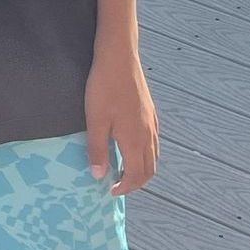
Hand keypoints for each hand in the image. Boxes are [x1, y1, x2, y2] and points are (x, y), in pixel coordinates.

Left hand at [85, 45, 156, 194]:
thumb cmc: (104, 88)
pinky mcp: (150, 112)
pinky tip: (130, 147)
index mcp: (135, 140)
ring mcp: (152, 123)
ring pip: (153, 156)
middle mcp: (148, 134)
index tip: (110, 191)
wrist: (119, 59)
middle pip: (149, 169)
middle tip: (118, 185)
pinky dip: (145, 154)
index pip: (136, 175)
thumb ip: (97, 150)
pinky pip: (153, 141)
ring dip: (141, 168)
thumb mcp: (95, 121)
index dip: (125, 187)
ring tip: (123, 169)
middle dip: (136, 182)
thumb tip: (99, 176)